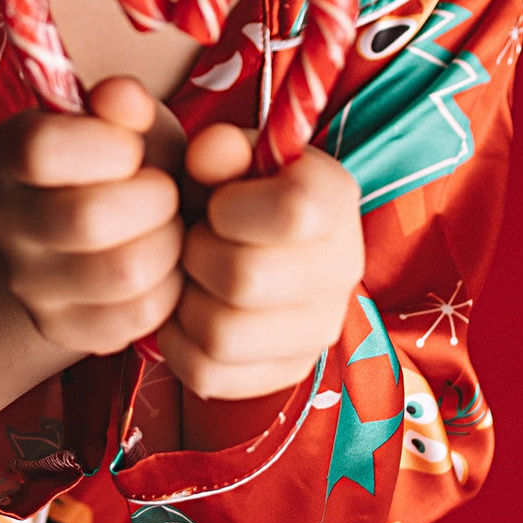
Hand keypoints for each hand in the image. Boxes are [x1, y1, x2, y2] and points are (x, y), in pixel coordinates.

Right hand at [0, 75, 186, 357]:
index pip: (42, 150)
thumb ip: (126, 103)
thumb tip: (123, 99)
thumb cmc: (123, 161)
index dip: (109, 145)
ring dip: (169, 244)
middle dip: (155, 198)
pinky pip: (136, 317)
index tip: (134, 148)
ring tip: (167, 227)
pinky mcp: (60, 327)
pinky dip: (169, 290)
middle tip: (165, 190)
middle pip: (86, 219)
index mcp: (9, 150)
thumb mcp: (128, 118)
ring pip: (122, 273)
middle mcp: (4, 219)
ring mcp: (27, 282)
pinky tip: (161, 266)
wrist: (101, 228)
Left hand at [157, 123, 364, 402]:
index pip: (293, 212)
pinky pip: (207, 375)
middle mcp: (343, 268)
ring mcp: (320, 330)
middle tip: (194, 241)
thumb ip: (218, 148)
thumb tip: (208, 156)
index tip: (217, 205)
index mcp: (335, 199)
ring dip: (185, 302)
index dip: (229, 209)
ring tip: (193, 276)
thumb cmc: (236, 190)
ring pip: (221, 335)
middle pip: (243, 280)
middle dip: (196, 255)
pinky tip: (189, 310)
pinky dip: (179, 342)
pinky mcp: (287, 371)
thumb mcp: (228, 156)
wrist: (254, 239)